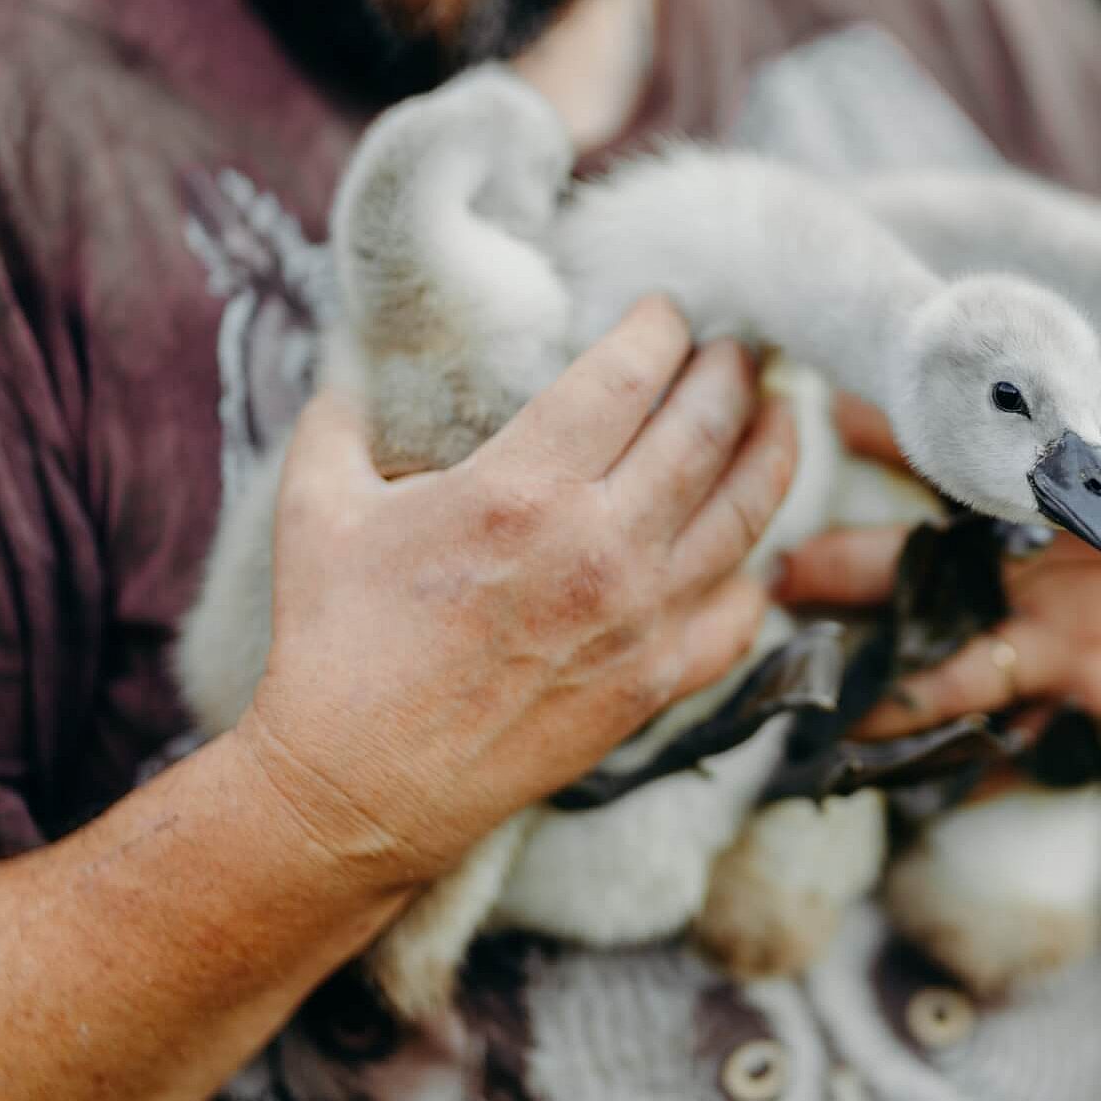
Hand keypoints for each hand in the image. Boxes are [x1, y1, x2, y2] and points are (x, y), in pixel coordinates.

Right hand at [238, 297, 796, 891]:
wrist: (360, 790)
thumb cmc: (335, 645)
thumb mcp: (317, 508)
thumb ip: (340, 419)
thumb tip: (352, 366)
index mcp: (524, 490)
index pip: (628, 376)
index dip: (660, 329)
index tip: (668, 310)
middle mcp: (601, 547)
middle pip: (705, 431)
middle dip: (731, 374)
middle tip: (740, 347)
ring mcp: (641, 619)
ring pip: (745, 514)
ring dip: (774, 450)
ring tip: (783, 413)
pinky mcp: (657, 683)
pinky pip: (738, 614)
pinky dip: (759, 572)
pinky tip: (766, 545)